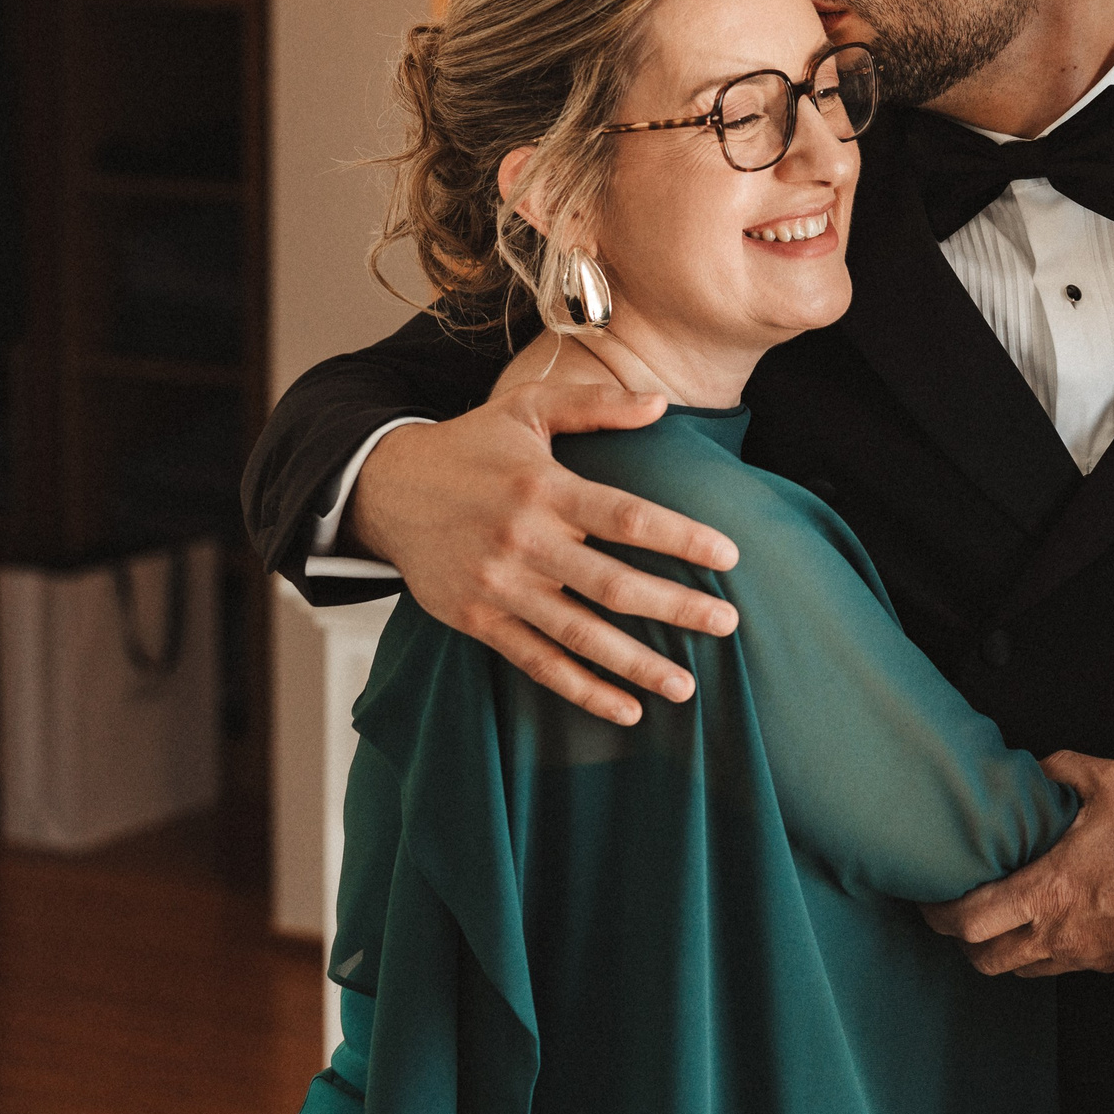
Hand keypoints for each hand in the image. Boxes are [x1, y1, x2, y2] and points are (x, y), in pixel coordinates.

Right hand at [352, 381, 741, 724]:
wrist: (383, 489)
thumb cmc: (470, 446)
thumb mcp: (527, 408)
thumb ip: (594, 404)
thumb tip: (660, 403)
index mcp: (544, 488)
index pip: (625, 517)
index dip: (680, 538)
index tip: (730, 557)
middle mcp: (524, 541)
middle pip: (613, 584)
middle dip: (676, 608)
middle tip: (728, 625)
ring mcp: (499, 586)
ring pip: (580, 635)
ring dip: (636, 665)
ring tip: (686, 686)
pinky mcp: (477, 619)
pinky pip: (538, 662)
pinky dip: (582, 690)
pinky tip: (627, 709)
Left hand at [921, 752, 1113, 976]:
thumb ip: (1066, 769)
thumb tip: (1039, 766)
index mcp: (1048, 893)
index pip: (969, 921)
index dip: (937, 915)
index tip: (927, 900)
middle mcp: (1058, 935)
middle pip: (984, 960)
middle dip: (963, 941)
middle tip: (958, 913)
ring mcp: (1086, 955)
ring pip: (1021, 971)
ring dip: (1002, 950)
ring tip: (1002, 918)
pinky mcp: (1111, 962)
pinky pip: (1060, 968)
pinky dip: (1042, 952)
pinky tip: (1052, 922)